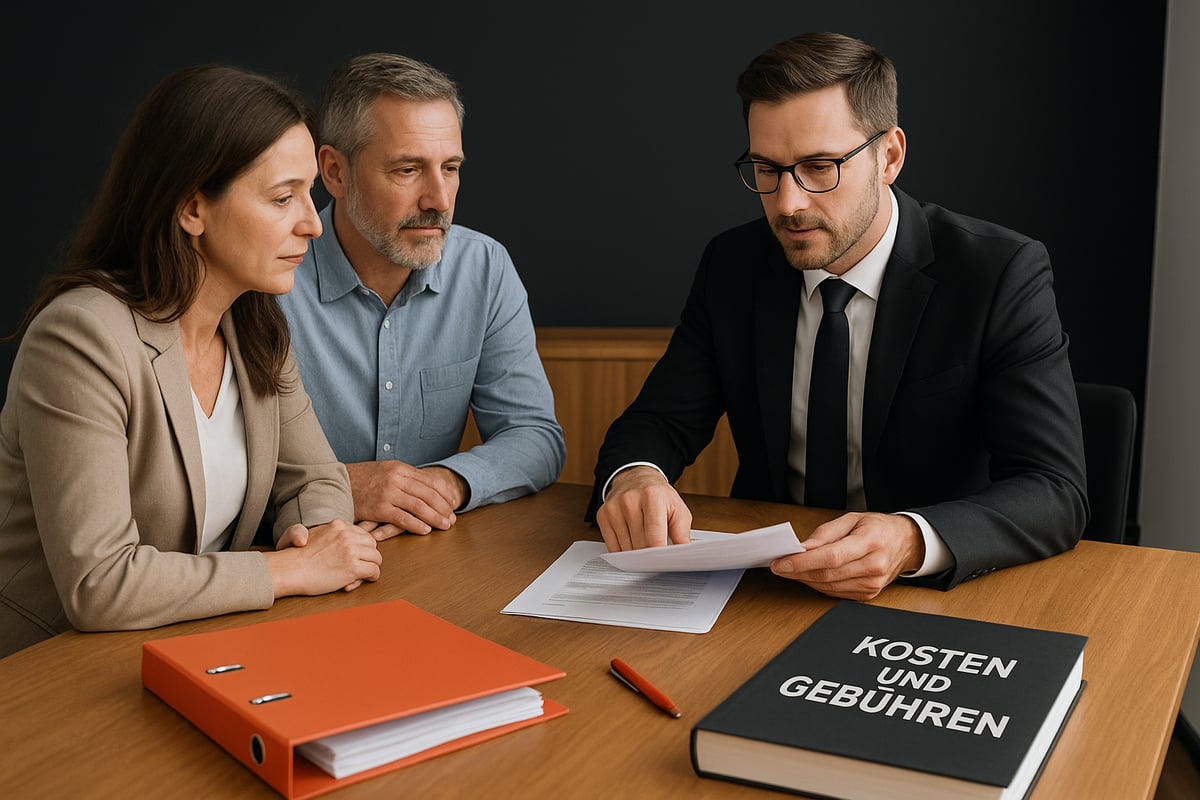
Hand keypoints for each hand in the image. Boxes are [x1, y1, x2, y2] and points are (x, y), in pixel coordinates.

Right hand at [267, 519, 381, 595]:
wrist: (288, 570)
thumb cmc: (297, 557)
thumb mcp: (315, 535)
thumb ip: (333, 535)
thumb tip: (351, 544)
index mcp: (338, 525)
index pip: (362, 534)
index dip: (360, 547)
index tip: (354, 556)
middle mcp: (346, 535)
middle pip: (372, 544)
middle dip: (368, 556)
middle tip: (360, 566)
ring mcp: (350, 551)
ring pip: (376, 557)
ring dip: (371, 567)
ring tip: (360, 574)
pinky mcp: (352, 567)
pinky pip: (374, 571)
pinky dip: (371, 577)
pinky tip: (363, 580)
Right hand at [345, 461, 467, 534]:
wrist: (335, 482)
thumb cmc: (361, 479)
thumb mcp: (385, 470)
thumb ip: (404, 477)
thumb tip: (425, 487)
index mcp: (400, 468)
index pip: (431, 481)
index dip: (445, 494)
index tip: (453, 504)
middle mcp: (396, 479)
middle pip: (429, 494)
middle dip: (444, 508)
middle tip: (452, 519)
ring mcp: (388, 493)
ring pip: (419, 507)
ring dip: (435, 518)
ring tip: (445, 526)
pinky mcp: (379, 508)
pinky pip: (403, 518)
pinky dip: (416, 525)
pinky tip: (425, 530)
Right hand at [595, 466, 692, 550]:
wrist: (636, 478)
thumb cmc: (658, 496)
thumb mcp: (678, 509)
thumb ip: (682, 533)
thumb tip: (683, 554)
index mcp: (652, 496)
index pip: (654, 537)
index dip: (660, 555)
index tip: (665, 564)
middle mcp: (630, 500)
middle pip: (640, 545)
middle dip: (651, 555)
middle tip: (658, 553)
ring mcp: (614, 508)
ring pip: (626, 549)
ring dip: (637, 553)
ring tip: (645, 541)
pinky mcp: (603, 515)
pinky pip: (613, 547)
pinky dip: (624, 551)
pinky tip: (632, 541)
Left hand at [769, 512, 924, 599]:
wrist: (906, 543)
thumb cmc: (878, 528)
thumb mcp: (851, 519)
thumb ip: (825, 534)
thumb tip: (802, 548)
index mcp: (870, 542)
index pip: (830, 557)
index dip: (802, 562)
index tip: (781, 562)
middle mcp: (874, 566)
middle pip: (827, 574)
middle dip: (797, 571)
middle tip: (778, 566)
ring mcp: (872, 584)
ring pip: (828, 586)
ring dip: (805, 579)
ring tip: (790, 569)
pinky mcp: (869, 595)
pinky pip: (835, 592)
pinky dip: (819, 584)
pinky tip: (810, 575)